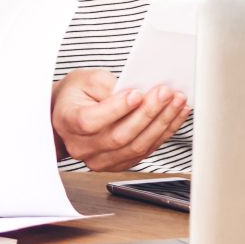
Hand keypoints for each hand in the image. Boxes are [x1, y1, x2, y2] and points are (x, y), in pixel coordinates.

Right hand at [51, 68, 188, 170]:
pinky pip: (144, 152)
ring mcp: (99, 160)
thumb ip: (109, 86)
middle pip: (119, 137)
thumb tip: (139, 93)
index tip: (137, 93)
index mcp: (68, 122)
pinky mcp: (117, 164)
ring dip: (161, 124)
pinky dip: (162, 133)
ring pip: (136, 147)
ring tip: (176, 102)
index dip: (116, 109)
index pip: (91, 121)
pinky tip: (174, 116)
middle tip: (165, 93)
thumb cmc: (77, 93)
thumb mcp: (87, 79)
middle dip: (147, 113)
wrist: (69, 112)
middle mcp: (81, 147)